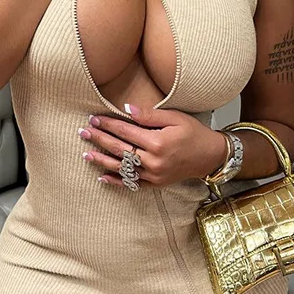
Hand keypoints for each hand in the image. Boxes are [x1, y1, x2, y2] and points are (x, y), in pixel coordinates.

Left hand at [78, 104, 226, 188]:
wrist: (210, 156)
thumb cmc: (194, 133)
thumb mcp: (175, 118)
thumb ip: (150, 115)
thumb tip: (127, 109)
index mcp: (157, 142)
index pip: (126, 131)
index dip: (108, 124)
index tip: (94, 118)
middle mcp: (153, 161)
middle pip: (120, 149)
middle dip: (100, 140)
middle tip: (84, 132)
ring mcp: (153, 175)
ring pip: (122, 168)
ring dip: (102, 161)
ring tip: (86, 154)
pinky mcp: (155, 184)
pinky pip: (132, 183)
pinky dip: (116, 181)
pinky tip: (102, 177)